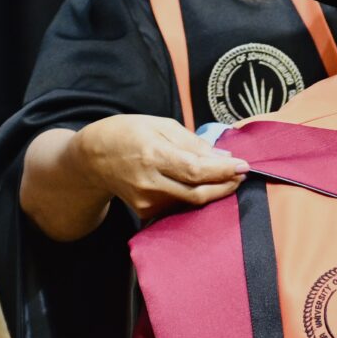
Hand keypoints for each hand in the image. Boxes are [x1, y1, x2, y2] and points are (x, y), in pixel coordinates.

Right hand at [73, 114, 249, 221]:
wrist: (92, 159)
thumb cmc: (126, 134)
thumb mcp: (159, 125)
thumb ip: (192, 142)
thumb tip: (222, 156)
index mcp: (152, 155)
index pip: (196, 170)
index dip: (223, 171)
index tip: (244, 166)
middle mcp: (149, 182)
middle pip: (197, 192)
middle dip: (225, 185)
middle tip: (241, 175)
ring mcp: (146, 201)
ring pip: (191, 202)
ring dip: (213, 191)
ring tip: (224, 176)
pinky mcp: (145, 212)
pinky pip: (178, 205)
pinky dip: (194, 195)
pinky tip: (201, 185)